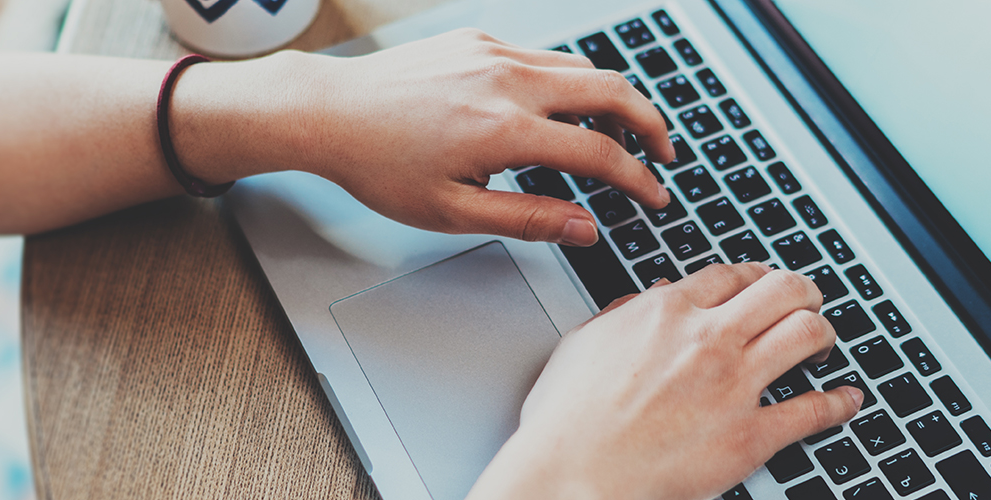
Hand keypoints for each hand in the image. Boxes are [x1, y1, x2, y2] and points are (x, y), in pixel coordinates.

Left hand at [172, 29, 674, 245]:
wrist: (329, 112)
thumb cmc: (378, 165)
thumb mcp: (454, 213)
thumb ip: (529, 221)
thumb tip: (586, 229)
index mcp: (505, 130)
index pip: (600, 154)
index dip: (639, 180)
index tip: (655, 197)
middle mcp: (508, 81)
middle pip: (612, 90)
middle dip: (650, 123)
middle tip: (662, 153)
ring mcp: (494, 53)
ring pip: (581, 68)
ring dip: (612, 100)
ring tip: (616, 136)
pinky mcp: (478, 40)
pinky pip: (541, 58)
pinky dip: (566, 84)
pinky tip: (557, 113)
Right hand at [467, 264, 864, 499]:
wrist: (570, 479)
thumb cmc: (566, 423)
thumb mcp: (582, 346)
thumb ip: (621, 316)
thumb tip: (646, 302)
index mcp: (666, 313)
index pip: (732, 275)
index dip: (755, 276)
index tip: (762, 284)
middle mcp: (707, 340)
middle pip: (783, 290)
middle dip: (803, 292)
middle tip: (806, 303)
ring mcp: (734, 386)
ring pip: (807, 333)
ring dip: (824, 333)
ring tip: (823, 343)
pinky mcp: (751, 436)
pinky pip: (814, 410)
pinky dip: (839, 403)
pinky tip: (847, 400)